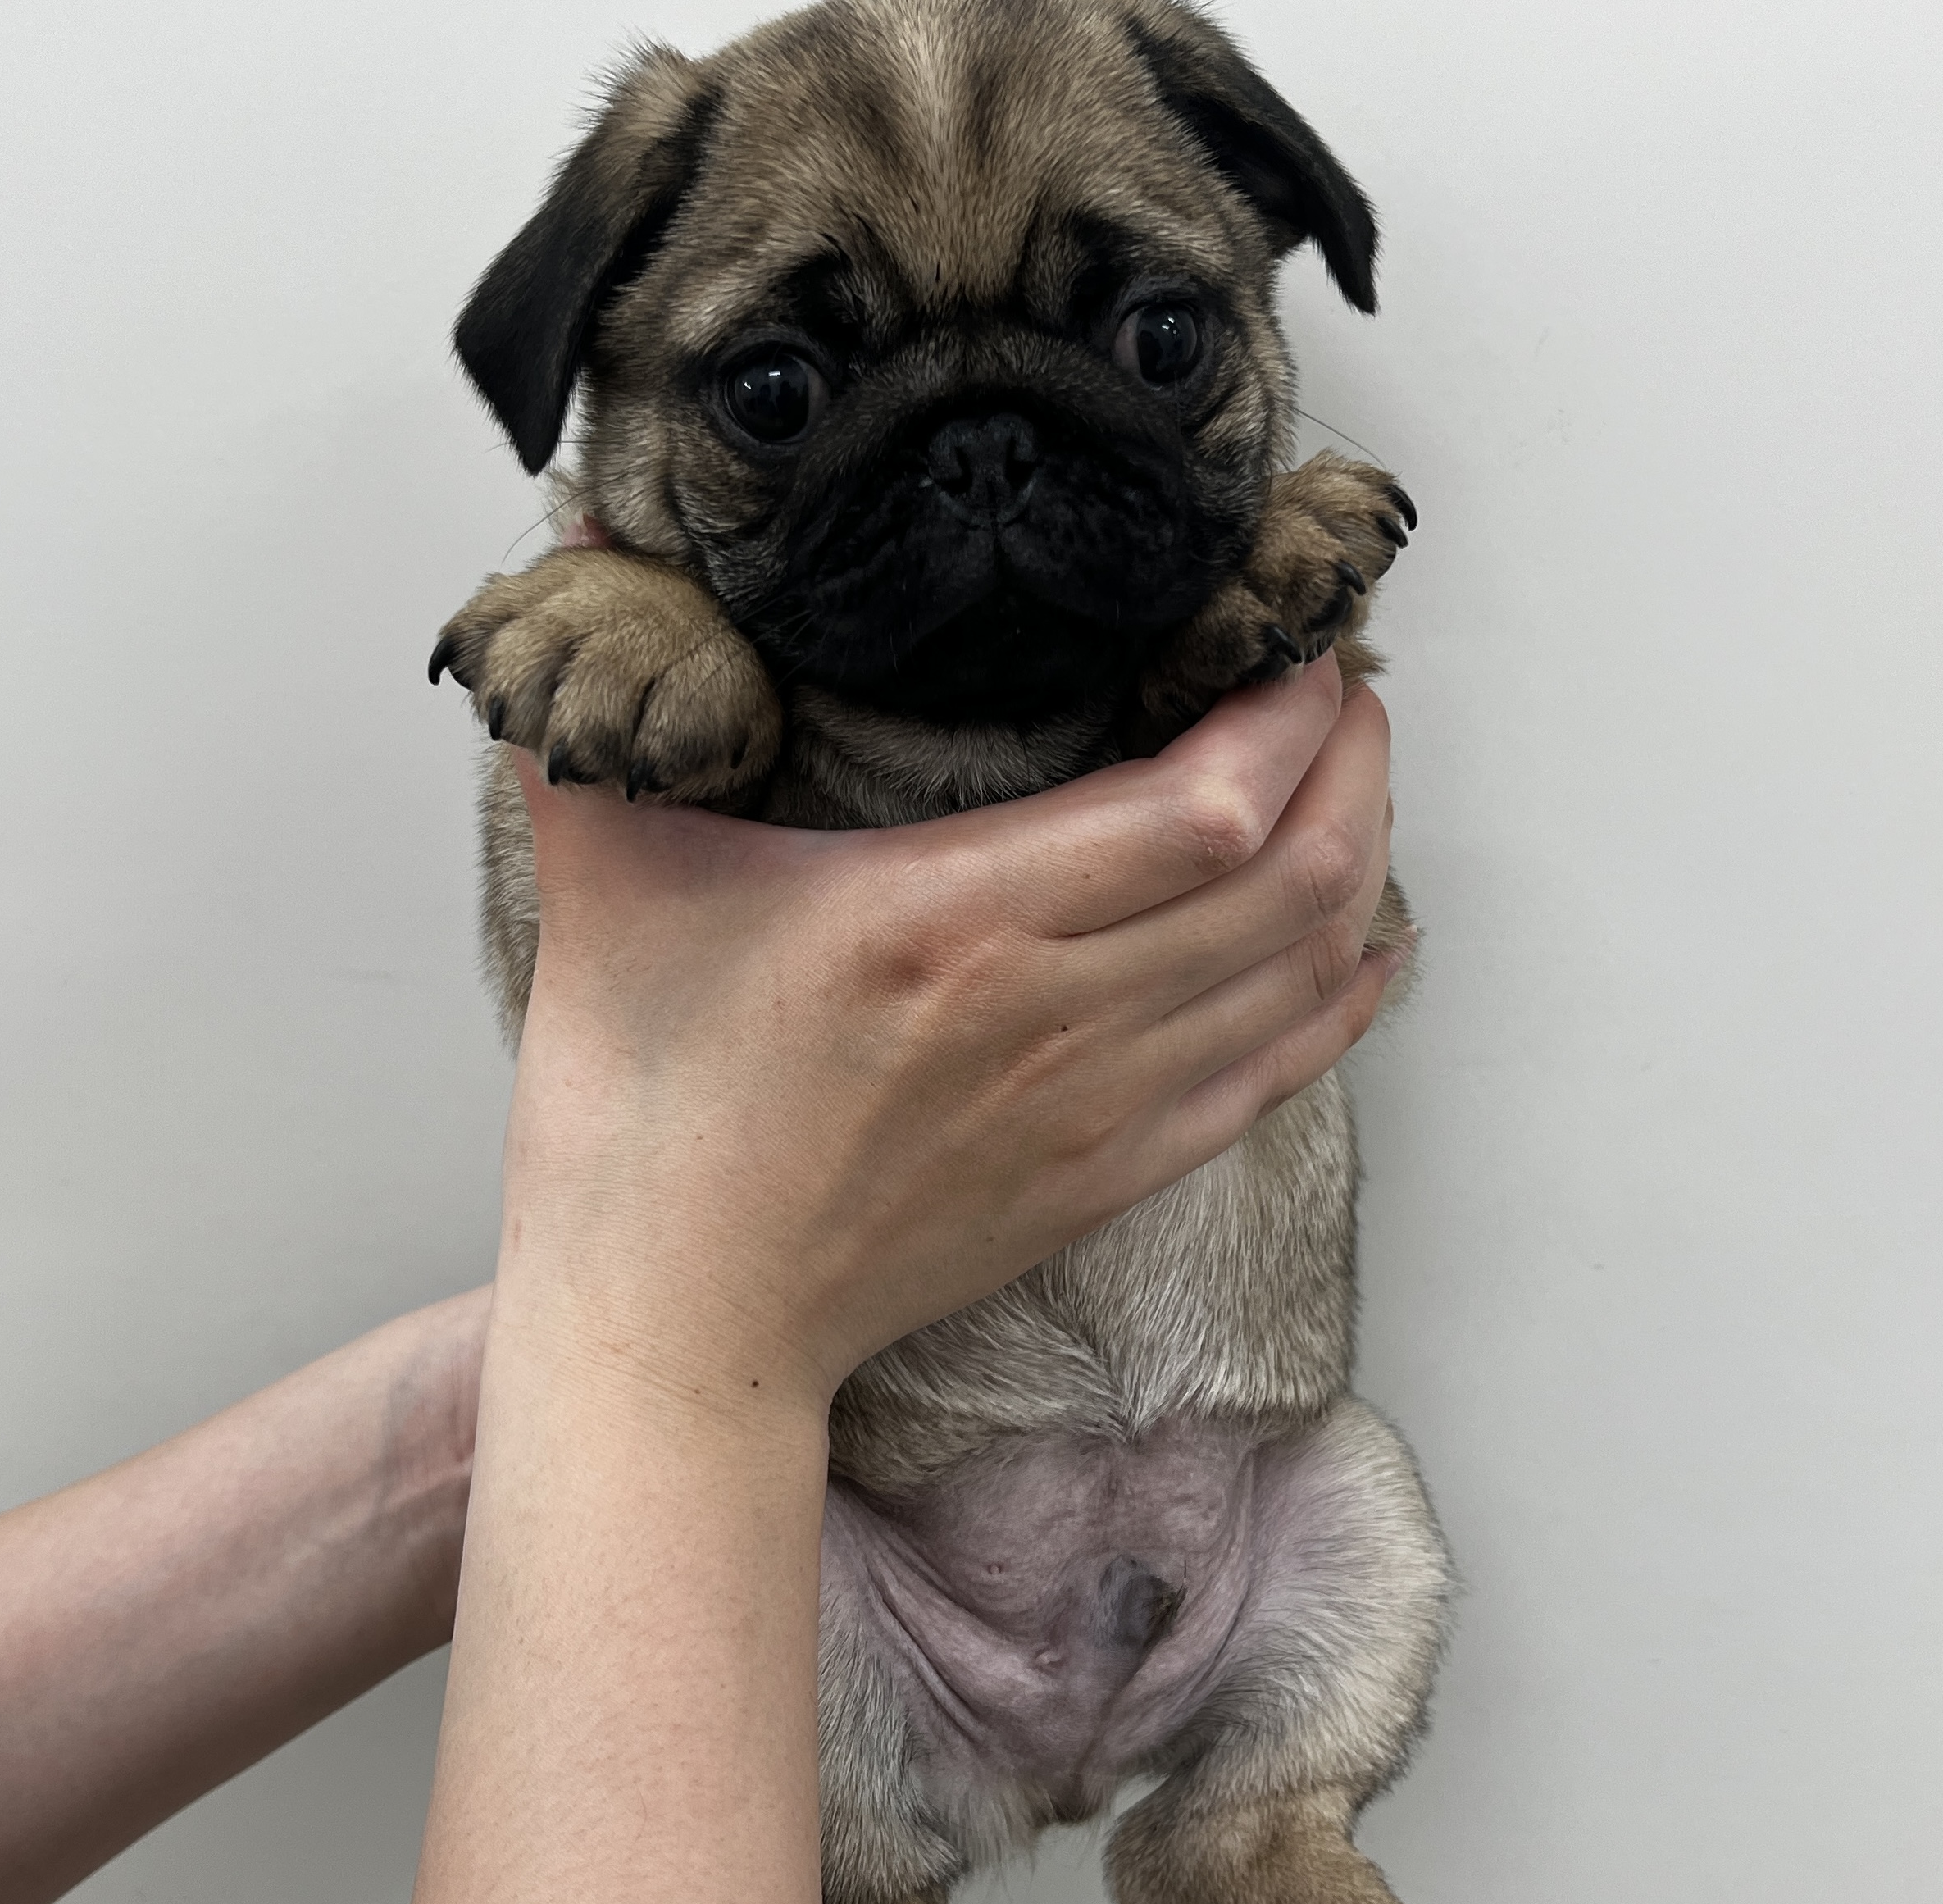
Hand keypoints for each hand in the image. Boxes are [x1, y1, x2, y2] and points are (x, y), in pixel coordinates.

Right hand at [492, 650, 1397, 1415]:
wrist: (677, 1320)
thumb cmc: (642, 1114)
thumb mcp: (608, 879)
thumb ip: (610, 705)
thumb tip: (579, 543)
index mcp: (950, 919)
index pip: (1206, 804)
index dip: (1287, 718)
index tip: (1293, 643)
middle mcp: (1053, 1014)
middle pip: (1295, 876)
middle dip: (1354, 765)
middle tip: (1346, 690)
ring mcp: (1095, 1108)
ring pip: (1303, 973)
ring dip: (1362, 865)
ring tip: (1355, 784)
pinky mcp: (1107, 1179)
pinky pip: (1277, 1077)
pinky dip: (1339, 1000)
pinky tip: (1363, 944)